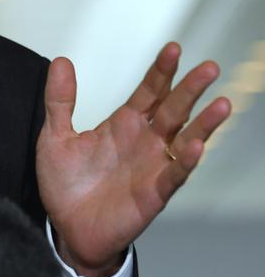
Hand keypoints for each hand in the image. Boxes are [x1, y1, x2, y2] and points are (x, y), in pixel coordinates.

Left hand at [36, 43, 229, 276]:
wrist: (67, 228)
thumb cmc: (65, 183)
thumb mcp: (54, 136)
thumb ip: (60, 101)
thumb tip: (61, 61)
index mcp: (123, 125)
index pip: (148, 92)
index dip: (161, 71)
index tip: (174, 48)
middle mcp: (144, 142)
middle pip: (172, 109)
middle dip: (189, 88)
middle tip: (209, 66)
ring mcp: (152, 167)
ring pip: (184, 140)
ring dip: (203, 123)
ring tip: (220, 103)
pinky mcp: (153, 194)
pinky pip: (173, 175)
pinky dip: (185, 162)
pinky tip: (196, 146)